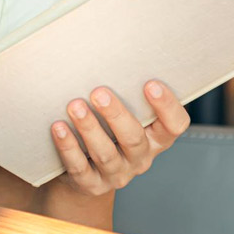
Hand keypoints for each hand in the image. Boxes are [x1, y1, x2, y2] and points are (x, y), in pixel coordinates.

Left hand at [50, 81, 189, 195]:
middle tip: (99, 92)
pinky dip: (68, 147)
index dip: (167, 106)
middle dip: (117, 115)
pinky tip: (59, 128)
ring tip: (75, 106)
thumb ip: (125, 93)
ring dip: (89, 129)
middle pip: (134, 139)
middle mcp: (139, 158)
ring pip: (106, 154)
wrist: (86, 172)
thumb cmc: (108, 131)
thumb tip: (109, 50)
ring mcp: (116, 174)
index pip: (174, 126)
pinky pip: (79, 168)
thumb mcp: (123, 115)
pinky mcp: (90, 184)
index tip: (150, 83)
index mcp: (155, 138)